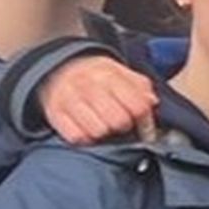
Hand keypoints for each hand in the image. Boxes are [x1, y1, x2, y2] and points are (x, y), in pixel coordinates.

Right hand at [40, 56, 158, 144]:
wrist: (58, 70)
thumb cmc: (95, 77)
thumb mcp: (120, 73)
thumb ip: (140, 86)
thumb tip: (152, 102)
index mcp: (109, 74)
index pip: (137, 105)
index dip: (146, 123)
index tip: (146, 130)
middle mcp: (89, 86)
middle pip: (119, 121)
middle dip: (124, 127)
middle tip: (121, 125)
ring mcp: (70, 100)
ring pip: (98, 132)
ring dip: (104, 134)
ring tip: (103, 126)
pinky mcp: (56, 114)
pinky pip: (77, 138)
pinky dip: (85, 138)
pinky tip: (88, 130)